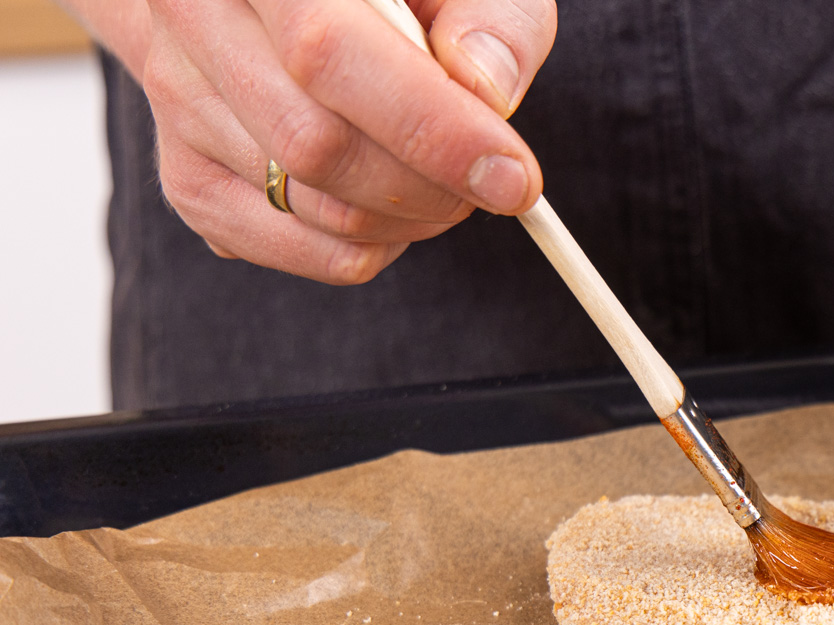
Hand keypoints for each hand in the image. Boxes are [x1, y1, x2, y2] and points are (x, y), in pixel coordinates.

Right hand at [137, 0, 554, 282]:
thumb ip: (492, 15)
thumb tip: (485, 85)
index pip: (327, 53)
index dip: (430, 128)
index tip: (511, 177)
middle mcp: (191, 19)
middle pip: (315, 145)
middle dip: (430, 185)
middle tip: (492, 180)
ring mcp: (177, 102)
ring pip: (308, 206)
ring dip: (409, 219)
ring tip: (447, 180)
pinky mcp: (187, 176)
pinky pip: (292, 247)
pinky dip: (367, 246)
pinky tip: (394, 201)